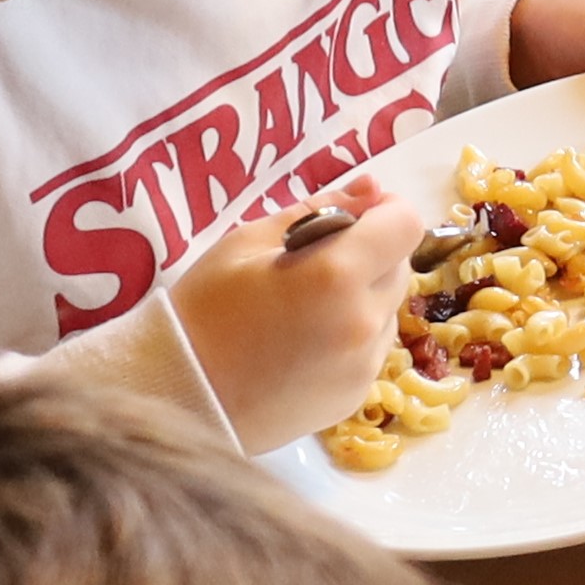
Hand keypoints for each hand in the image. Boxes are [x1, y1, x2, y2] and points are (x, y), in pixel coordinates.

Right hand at [177, 173, 410, 449]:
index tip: (354, 216)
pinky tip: (306, 339)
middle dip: (371, 252)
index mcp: (336, 274)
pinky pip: (373, 347)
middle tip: (317, 260)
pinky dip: (354, 333)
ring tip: (307, 305)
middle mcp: (363, 322)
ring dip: (364, 294)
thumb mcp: (249, 241)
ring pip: (389, 308)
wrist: (179, 395)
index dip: (384, 211)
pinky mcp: (356, 395)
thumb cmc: (203, 309)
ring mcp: (364, 364)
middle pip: (401, 265)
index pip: (405, 223)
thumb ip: (318, 209)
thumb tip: (369, 189)